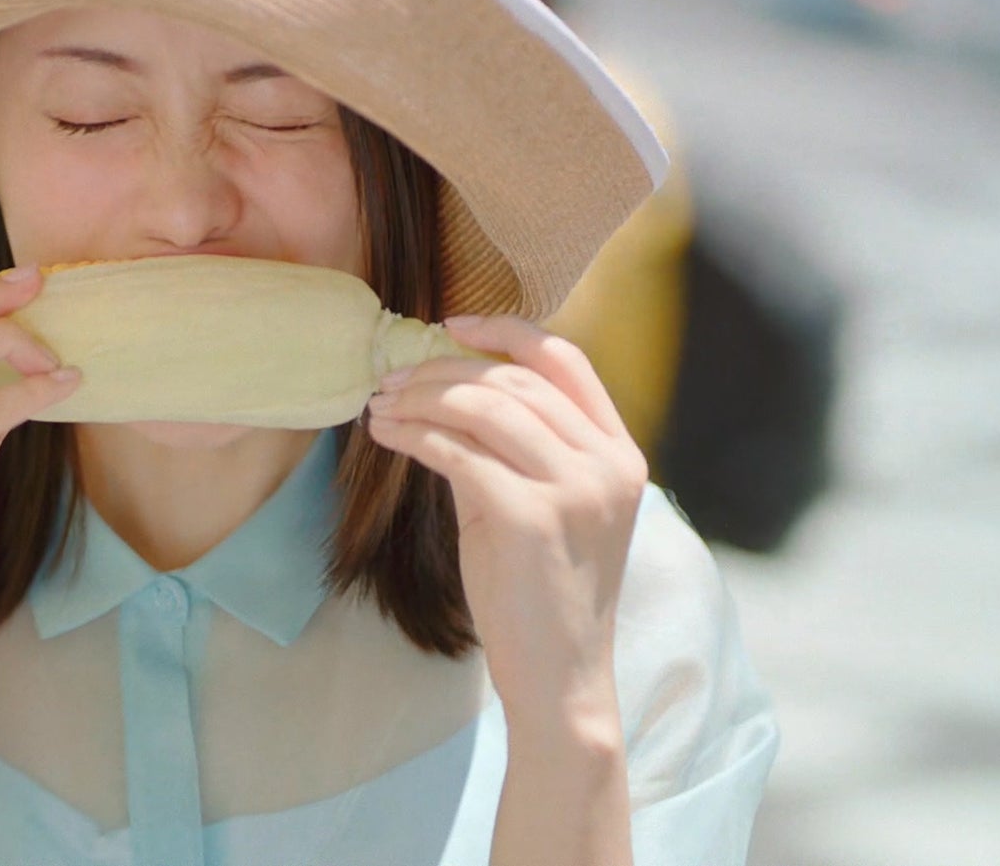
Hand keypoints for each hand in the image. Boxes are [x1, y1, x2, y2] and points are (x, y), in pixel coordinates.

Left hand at [364, 315, 645, 728]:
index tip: (450, 324)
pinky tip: (387, 436)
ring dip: (421, 399)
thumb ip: (507, 449)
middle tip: (391, 378)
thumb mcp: (536, 506)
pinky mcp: (530, 516)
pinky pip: (458, 453)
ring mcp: (575, 489)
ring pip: (485, 408)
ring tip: (380, 405)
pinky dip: (415, 436)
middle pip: (514, 380)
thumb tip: (441, 395)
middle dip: (441, 371)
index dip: (506, 330)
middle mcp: (607, 464)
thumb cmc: (540, 593)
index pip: (566, 361)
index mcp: (619, 453)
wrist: (558, 676)